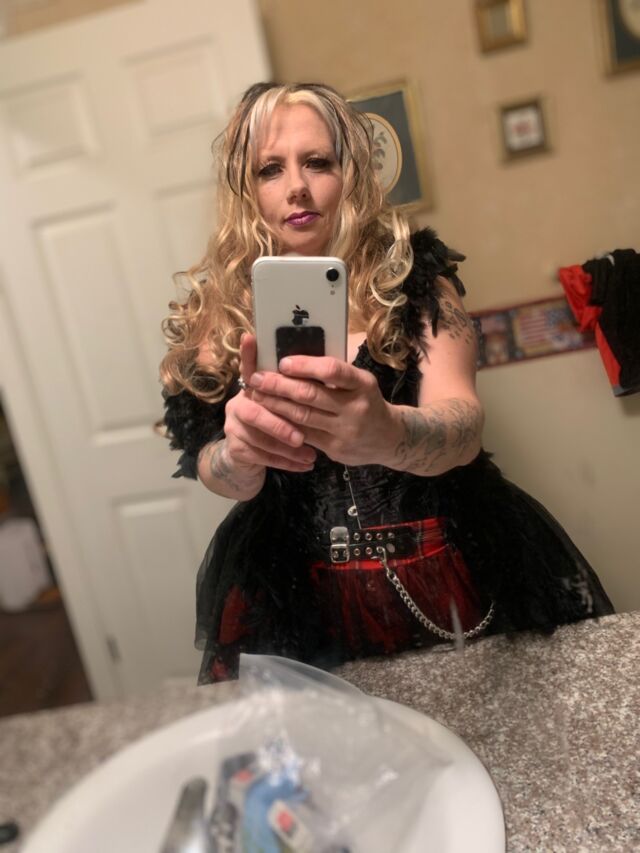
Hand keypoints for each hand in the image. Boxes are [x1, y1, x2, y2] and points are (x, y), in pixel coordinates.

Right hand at [223, 335, 316, 472]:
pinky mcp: (235, 448)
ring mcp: (232, 425)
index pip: (250, 367)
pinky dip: (284, 462)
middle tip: (303, 436)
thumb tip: (322, 370)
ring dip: (286, 448)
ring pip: (258, 436)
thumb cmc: (279, 422)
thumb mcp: (288, 403)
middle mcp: (237, 402)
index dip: (248, 354)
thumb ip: (297, 388)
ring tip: (311, 455)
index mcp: (252, 387)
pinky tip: (304, 465)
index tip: (251, 337)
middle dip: (281, 423)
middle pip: (255, 408)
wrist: (251, 455)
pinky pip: (260, 457)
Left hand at [248, 355, 400, 465]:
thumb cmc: (367, 402)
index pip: (332, 371)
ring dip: (275, 405)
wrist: (388, 438)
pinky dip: (284, 424)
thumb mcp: (360, 383)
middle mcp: (356, 407)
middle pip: (310, 395)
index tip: (283, 362)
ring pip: (302, 417)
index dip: (305, 366)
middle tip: (257, 378)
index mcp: (363, 384)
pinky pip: (304, 435)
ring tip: (257, 395)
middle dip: (279, 386)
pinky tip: (269, 416)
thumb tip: (294, 360)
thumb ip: (335, 375)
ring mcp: (346, 431)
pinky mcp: (336, 449)